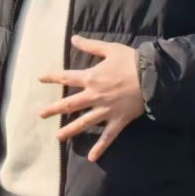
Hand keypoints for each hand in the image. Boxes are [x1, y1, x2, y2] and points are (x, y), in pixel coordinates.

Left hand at [40, 36, 146, 162]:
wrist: (154, 77)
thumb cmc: (132, 61)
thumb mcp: (110, 49)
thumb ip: (90, 45)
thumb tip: (73, 38)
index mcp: (91, 78)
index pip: (66, 78)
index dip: (52, 78)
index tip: (40, 79)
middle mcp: (94, 96)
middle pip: (69, 104)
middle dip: (54, 109)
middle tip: (41, 115)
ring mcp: (106, 110)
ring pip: (84, 122)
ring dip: (70, 130)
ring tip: (57, 137)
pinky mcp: (118, 120)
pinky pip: (107, 137)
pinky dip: (100, 147)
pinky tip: (92, 157)